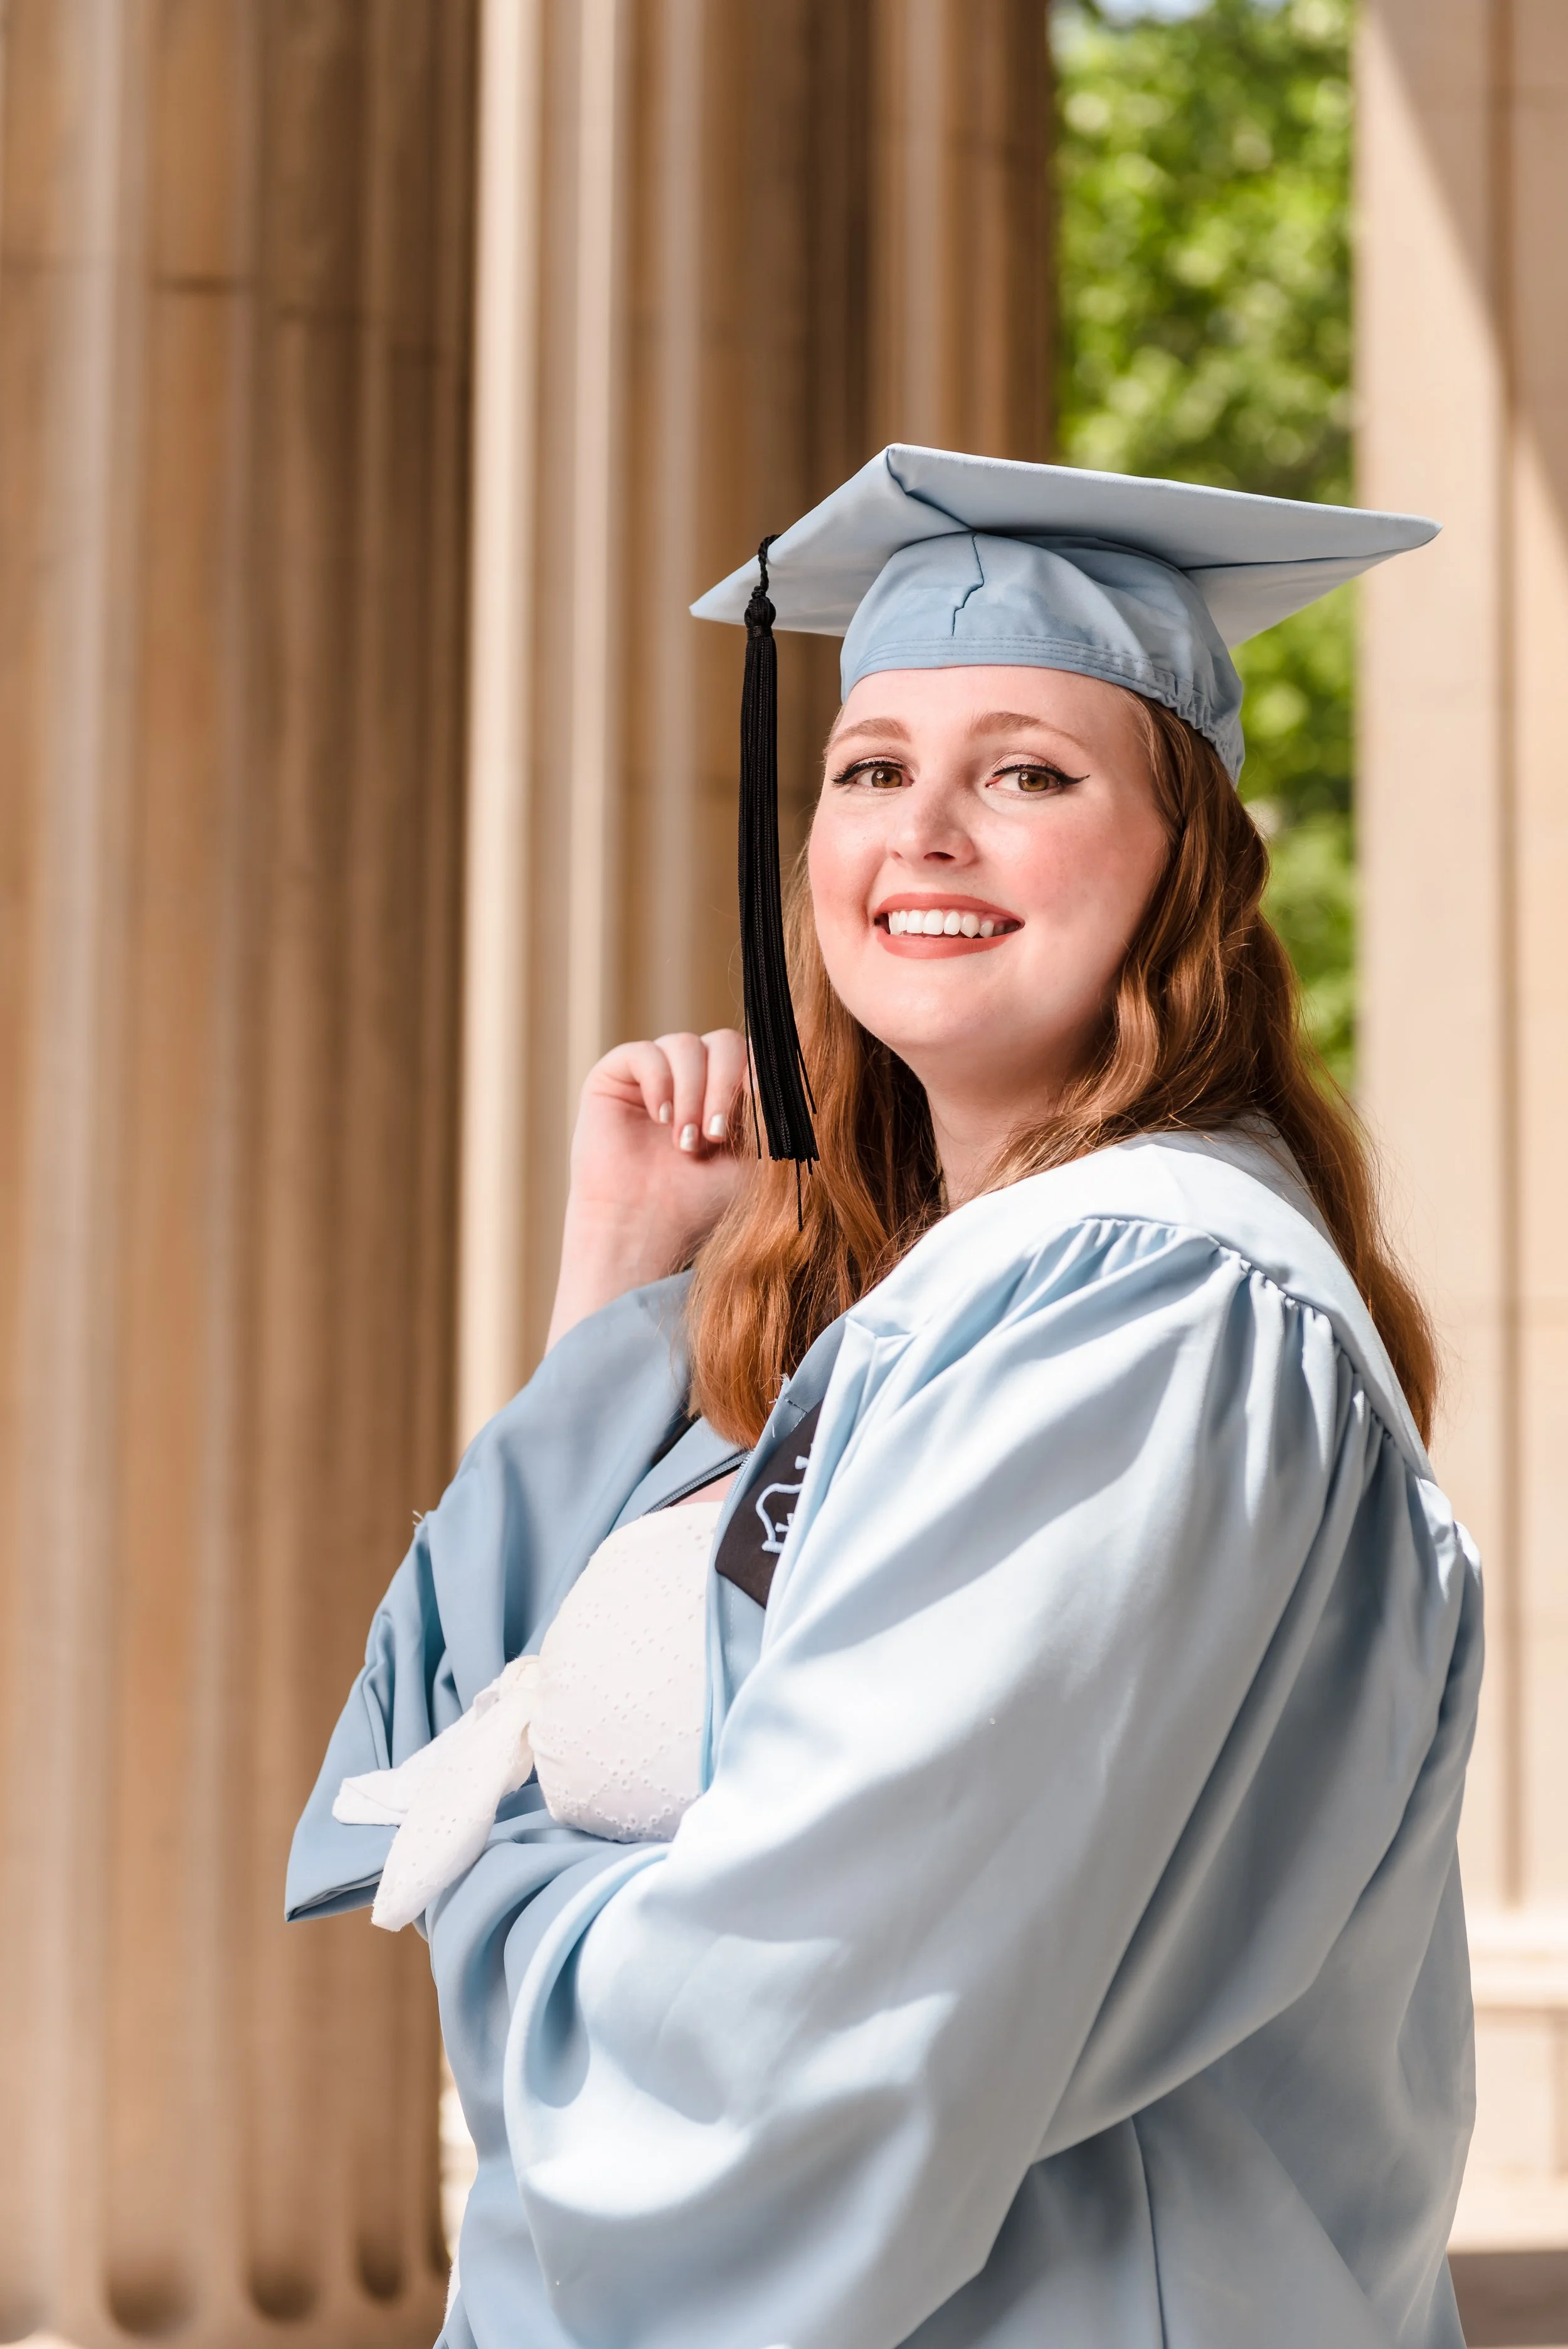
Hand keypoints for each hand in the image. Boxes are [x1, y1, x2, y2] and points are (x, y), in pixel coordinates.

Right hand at [546, 1029, 754, 1349]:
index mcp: (732, 1090)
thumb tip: (793, 1067)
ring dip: (692, 1094)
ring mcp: (656, 1074)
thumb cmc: (705, 1202)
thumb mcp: (758, 1154)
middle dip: (726, 1086)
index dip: (760, 1073)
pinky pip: (644, 1052)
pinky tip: (661, 1119)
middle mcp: (695, 1076)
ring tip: (686, 1143)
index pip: (754, 1054)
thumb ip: (776, 1111)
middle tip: (718, 1136)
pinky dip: (659, 1082)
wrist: (649, 1231)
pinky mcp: (615, 1077)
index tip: (762, 1110)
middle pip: (724, 1043)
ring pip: (686, 1045)